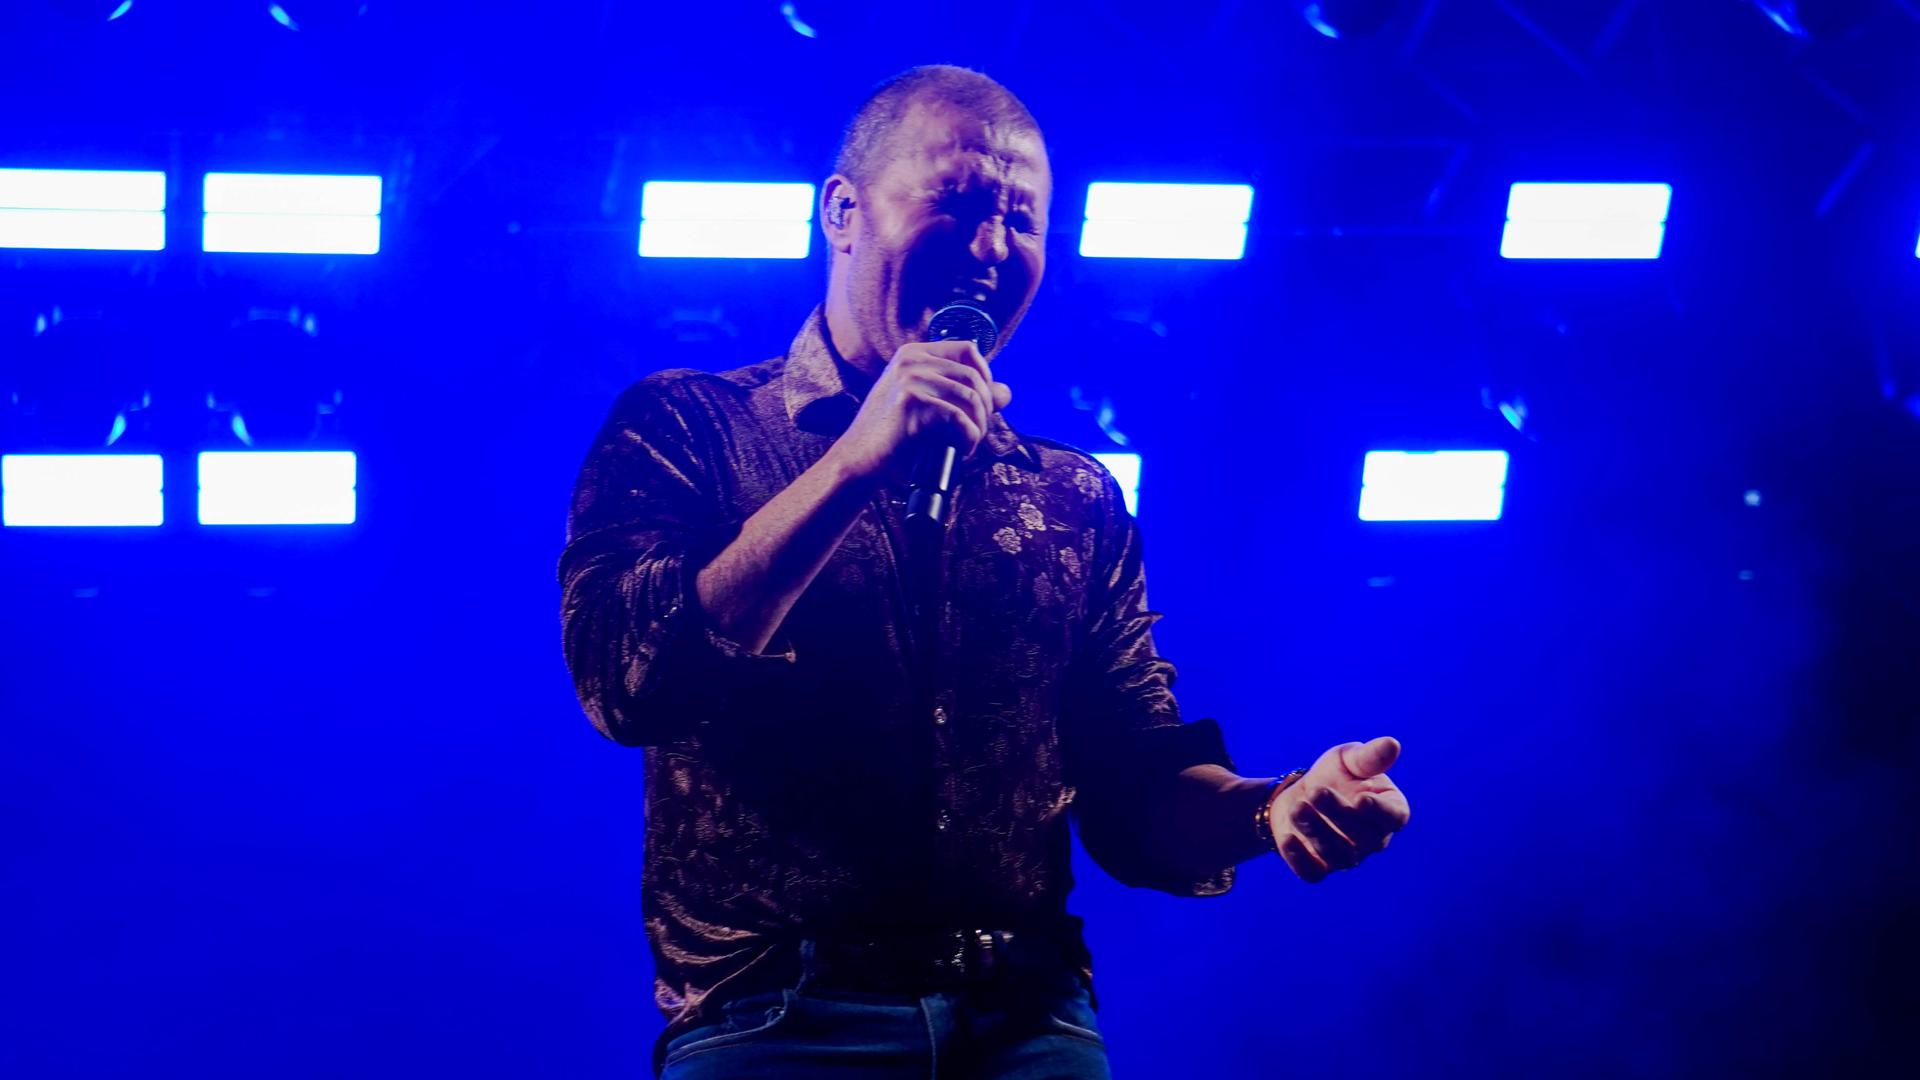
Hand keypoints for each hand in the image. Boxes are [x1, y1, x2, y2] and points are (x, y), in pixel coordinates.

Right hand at [828, 340, 1011, 483]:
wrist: (859, 461)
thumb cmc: (893, 438)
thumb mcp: (929, 408)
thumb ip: (965, 396)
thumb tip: (1006, 393)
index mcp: (913, 354)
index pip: (967, 349)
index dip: (986, 375)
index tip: (984, 402)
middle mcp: (911, 360)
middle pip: (973, 375)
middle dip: (985, 409)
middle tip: (977, 433)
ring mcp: (909, 378)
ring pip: (970, 397)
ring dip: (979, 426)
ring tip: (969, 444)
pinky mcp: (910, 402)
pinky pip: (958, 417)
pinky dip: (968, 438)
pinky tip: (961, 451)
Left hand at [1269, 736, 1409, 883]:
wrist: (1300, 792)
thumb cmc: (1335, 774)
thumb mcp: (1349, 759)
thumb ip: (1369, 756)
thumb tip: (1392, 745)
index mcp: (1389, 810)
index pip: (1394, 817)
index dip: (1380, 812)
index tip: (1361, 799)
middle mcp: (1374, 840)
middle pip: (1364, 837)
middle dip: (1338, 814)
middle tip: (1317, 791)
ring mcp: (1348, 857)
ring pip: (1339, 855)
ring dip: (1317, 831)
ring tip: (1298, 807)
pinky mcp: (1319, 867)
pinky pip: (1313, 873)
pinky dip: (1300, 859)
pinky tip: (1288, 838)